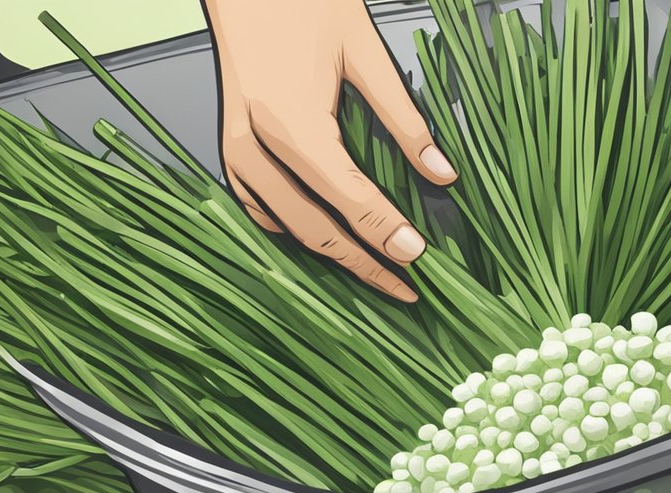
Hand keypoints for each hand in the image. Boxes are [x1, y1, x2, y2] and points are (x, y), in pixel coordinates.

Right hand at [202, 0, 458, 301]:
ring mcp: (235, 151)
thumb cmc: (299, 0)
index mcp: (292, 121)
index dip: (387, 234)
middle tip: (403, 286)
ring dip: (331, 256)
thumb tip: (442, 172)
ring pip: (286, 227)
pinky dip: (291, 233)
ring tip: (372, 273)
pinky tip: (322, 240)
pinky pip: (258, 209)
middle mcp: (257, 145)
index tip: (419, 258)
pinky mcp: (228, 148)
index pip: (349, 199)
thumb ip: (405, 118)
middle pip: (315, 228)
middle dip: (363, 262)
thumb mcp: (365, 51)